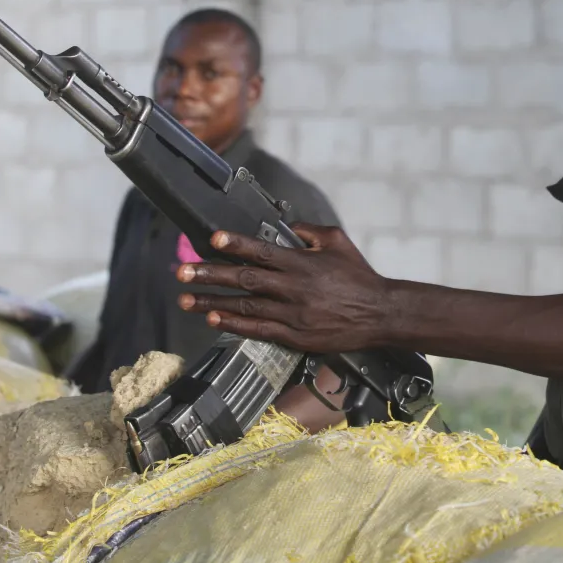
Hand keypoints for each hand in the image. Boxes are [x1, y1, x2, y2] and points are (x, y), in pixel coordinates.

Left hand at [175, 223, 390, 352]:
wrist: (379, 314)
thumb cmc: (359, 276)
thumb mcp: (338, 242)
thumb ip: (310, 231)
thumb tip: (287, 226)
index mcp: (302, 263)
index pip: (263, 250)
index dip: (236, 244)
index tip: (213, 238)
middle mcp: (293, 287)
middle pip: (245, 278)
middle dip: (210, 274)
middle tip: (183, 271)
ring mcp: (292, 314)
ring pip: (245, 305)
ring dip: (213, 300)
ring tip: (186, 299)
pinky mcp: (294, 336)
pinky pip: (258, 328)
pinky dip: (234, 323)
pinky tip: (214, 318)